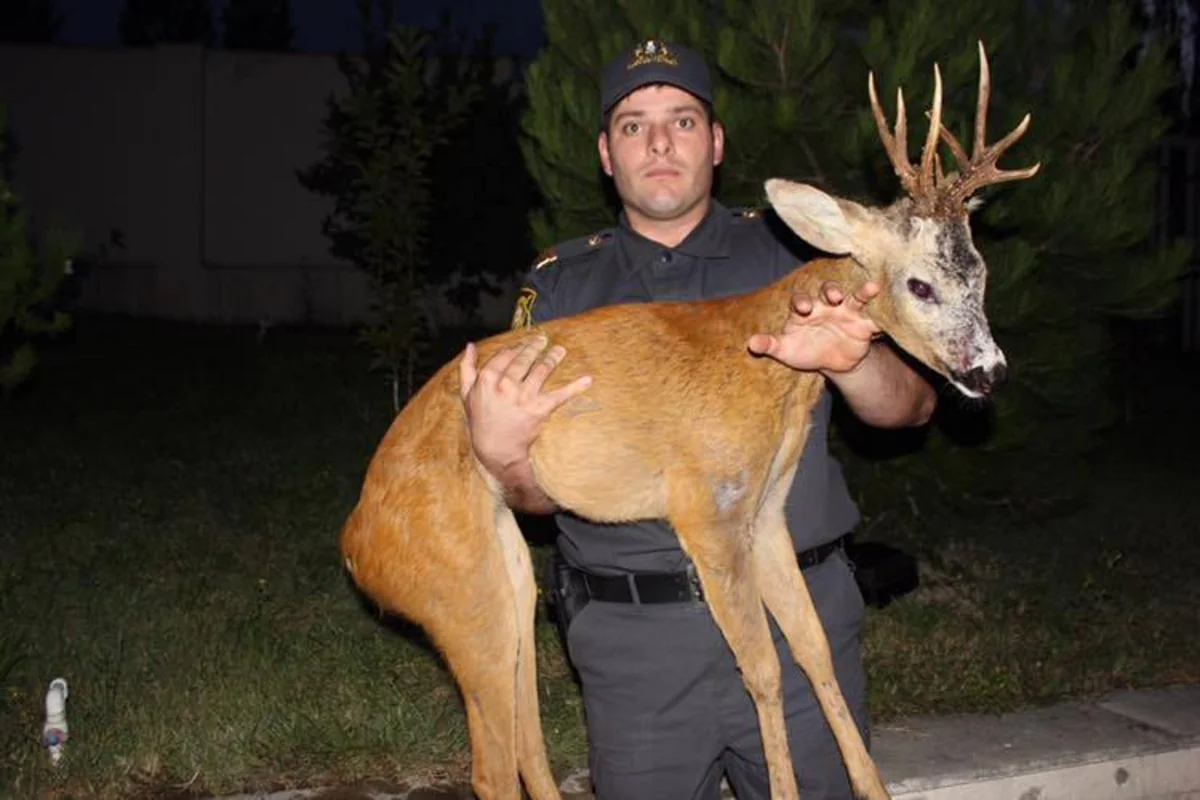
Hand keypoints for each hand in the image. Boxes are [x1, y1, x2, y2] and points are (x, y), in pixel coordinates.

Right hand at [459, 335, 591, 478]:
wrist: (496, 450)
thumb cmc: (480, 422)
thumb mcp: (466, 395)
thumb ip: (467, 368)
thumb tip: (470, 346)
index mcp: (488, 378)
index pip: (506, 355)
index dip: (515, 348)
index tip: (522, 345)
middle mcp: (506, 385)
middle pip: (525, 359)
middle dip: (535, 347)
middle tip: (543, 341)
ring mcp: (524, 396)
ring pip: (542, 370)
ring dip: (553, 357)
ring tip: (560, 350)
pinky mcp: (540, 408)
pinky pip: (561, 394)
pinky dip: (576, 386)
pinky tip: (587, 380)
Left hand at [746, 281, 881, 373]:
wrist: (832, 362)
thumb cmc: (805, 350)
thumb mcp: (787, 350)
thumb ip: (771, 345)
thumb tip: (752, 343)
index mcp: (806, 310)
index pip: (801, 299)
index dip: (802, 301)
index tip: (804, 308)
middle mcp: (827, 305)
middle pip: (829, 291)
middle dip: (831, 291)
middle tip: (834, 296)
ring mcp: (848, 312)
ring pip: (855, 297)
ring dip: (863, 292)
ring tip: (872, 288)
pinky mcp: (865, 324)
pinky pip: (876, 317)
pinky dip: (882, 316)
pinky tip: (891, 315)